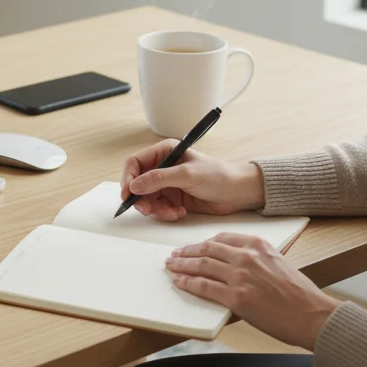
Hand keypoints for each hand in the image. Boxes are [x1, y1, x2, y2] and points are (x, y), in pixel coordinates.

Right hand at [121, 140, 265, 220]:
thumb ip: (159, 179)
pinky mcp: (173, 199)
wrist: (237, 192)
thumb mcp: (187, 174)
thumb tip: (134, 185)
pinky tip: (179, 212)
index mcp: (165, 152)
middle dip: (141, 199)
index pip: (135, 163)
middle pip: (138, 184)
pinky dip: (165, 214)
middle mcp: (163, 167)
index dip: (128, 178)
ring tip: (171, 212)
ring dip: (155, 209)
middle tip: (148, 210)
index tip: (128, 195)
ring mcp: (167, 184)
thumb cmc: (218, 175)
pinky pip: (158, 209)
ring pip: (147, 199)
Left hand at [165, 233, 340, 349]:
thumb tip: (237, 264)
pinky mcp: (236, 297)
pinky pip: (204, 286)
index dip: (202, 242)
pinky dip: (188, 283)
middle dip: (187, 252)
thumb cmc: (300, 294)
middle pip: (207, 249)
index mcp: (258, 244)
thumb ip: (257, 259)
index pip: (222, 238)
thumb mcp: (279, 263)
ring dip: (182, 266)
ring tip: (171, 267)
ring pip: (201, 266)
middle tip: (174, 256)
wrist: (311, 314)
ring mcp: (240, 276)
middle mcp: (247, 256)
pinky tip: (180, 283)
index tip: (193, 246)